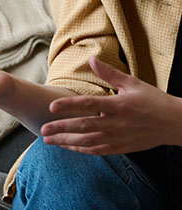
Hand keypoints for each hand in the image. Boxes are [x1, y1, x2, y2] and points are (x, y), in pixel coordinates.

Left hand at [41, 56, 181, 153]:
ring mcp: (118, 138)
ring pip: (87, 142)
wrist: (174, 124)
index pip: (88, 105)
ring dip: (66, 141)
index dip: (68, 106)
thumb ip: (109, 73)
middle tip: (42, 130)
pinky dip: (81, 149)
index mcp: (117, 105)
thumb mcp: (132, 83)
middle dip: (61, 128)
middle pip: (83, 127)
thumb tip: (91, 59)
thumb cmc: (153, 100)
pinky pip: (97, 151)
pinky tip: (68, 146)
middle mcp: (116, 124)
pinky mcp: (121, 148)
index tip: (51, 107)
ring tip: (48, 140)